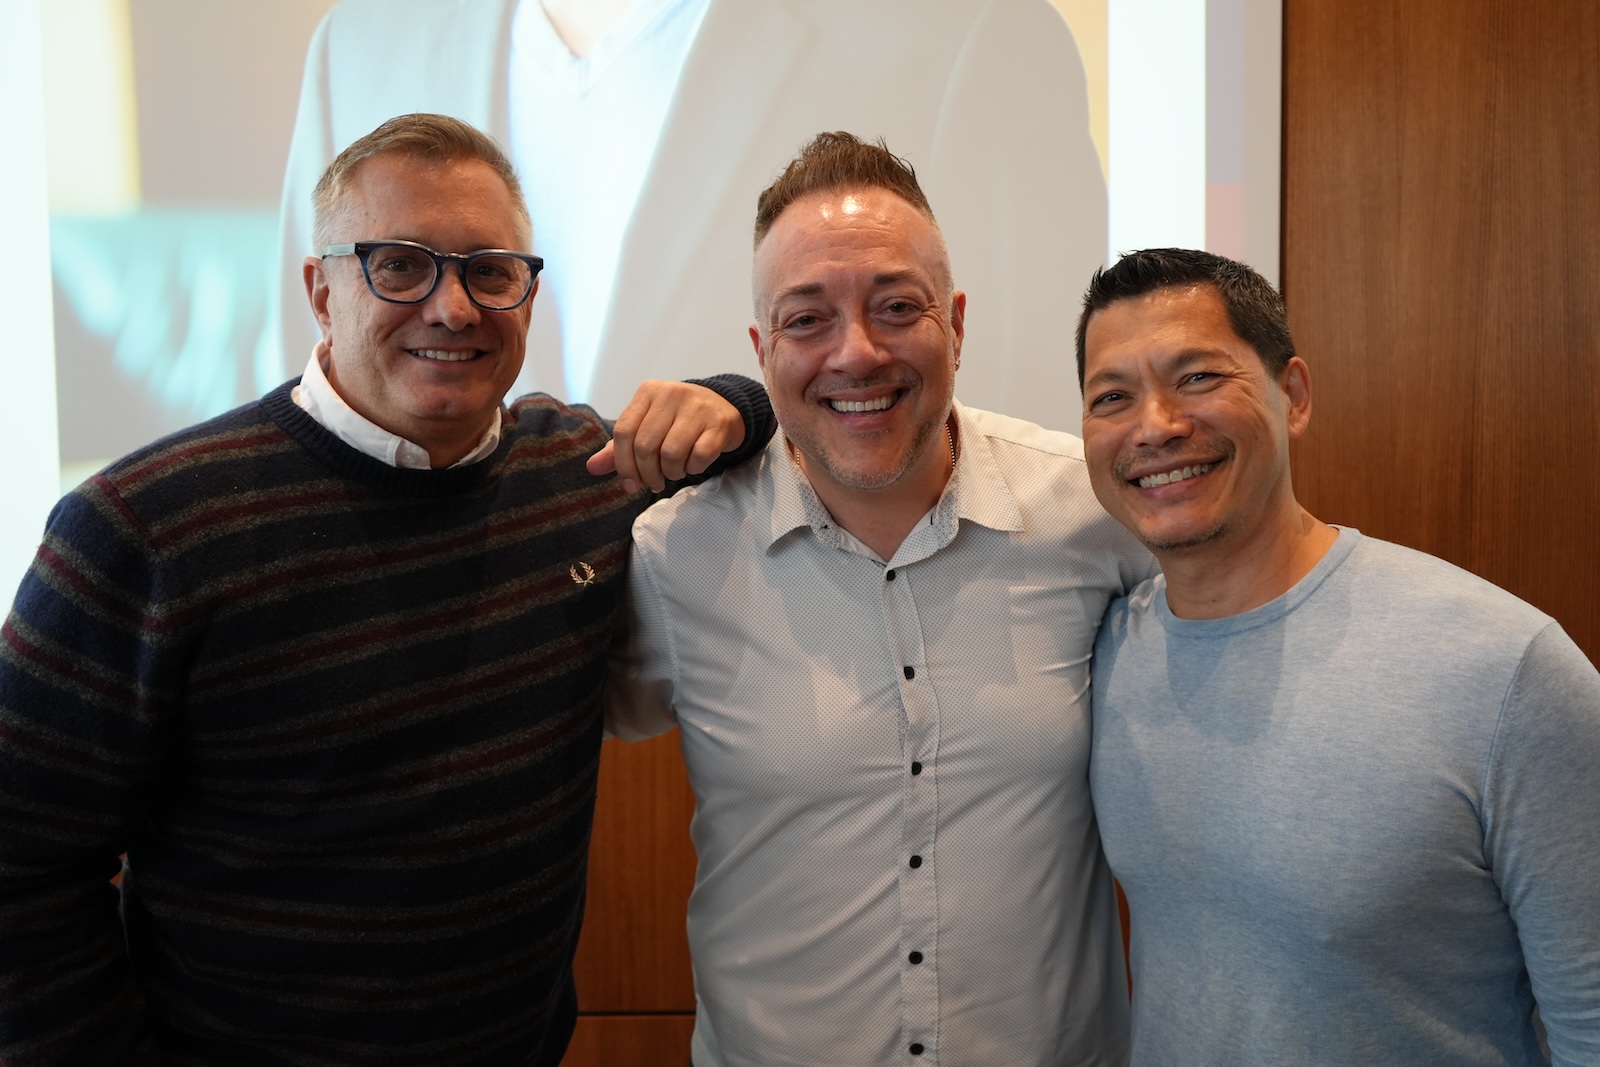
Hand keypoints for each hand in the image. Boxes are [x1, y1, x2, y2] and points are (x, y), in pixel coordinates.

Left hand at [586, 381, 743, 492]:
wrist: (722, 407)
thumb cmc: (676, 421)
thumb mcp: (646, 427)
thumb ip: (619, 448)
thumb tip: (591, 467)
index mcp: (648, 392)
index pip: (623, 432)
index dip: (623, 464)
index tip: (630, 484)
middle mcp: (671, 394)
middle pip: (645, 446)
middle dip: (647, 474)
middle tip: (654, 483)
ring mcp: (697, 407)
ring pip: (671, 453)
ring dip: (671, 473)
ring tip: (674, 472)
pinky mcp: (719, 423)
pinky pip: (699, 456)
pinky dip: (693, 468)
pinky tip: (693, 465)